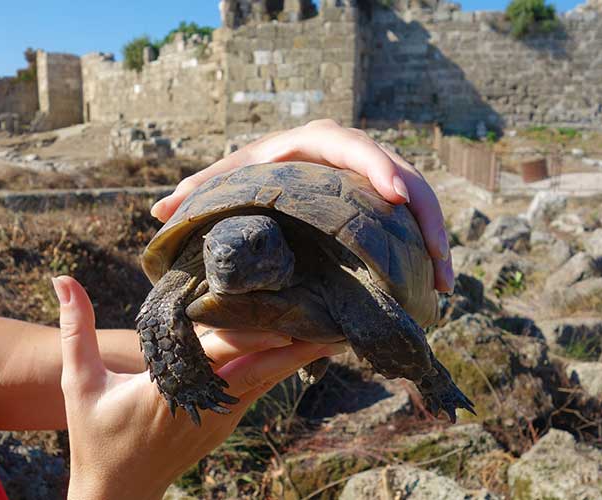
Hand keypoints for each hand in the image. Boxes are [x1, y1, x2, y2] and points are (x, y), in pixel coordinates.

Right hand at [53, 276, 344, 499]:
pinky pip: (257, 391)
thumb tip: (62, 278)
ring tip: (329, 332)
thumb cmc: (94, 436)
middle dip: (296, 345)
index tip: (286, 315)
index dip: (254, 335)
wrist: (116, 494)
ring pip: (267, 380)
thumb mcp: (79, 381)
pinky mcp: (223, 424)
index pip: (221, 354)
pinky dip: (279, 369)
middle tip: (331, 319)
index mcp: (172, 389)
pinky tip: (298, 351)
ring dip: (296, 357)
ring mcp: (219, 417)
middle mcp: (204, 403)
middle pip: (260, 368)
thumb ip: (74, 328)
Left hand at [150, 119, 454, 292]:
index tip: (397, 193)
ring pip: (418, 200)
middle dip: (424, 215)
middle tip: (437, 259)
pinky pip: (415, 220)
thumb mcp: (227, 179)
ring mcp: (374, 177)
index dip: (378, 168)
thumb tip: (156, 212)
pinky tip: (438, 285)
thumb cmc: (250, 172)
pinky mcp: (384, 201)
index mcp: (317, 142)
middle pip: (402, 175)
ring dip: (435, 240)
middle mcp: (353, 155)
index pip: (353, 147)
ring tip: (445, 285)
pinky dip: (428, 249)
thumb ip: (198, 192)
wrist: (278, 168)